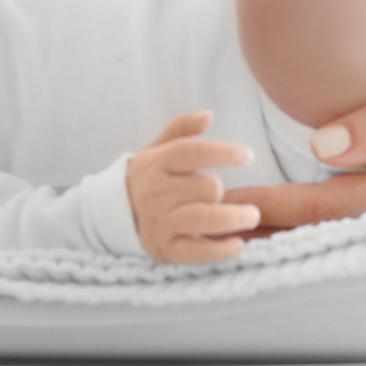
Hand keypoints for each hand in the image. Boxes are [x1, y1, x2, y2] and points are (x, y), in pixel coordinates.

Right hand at [127, 111, 262, 262]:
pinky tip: (237, 244)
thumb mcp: (158, 148)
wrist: (113, 214)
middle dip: (221, 189)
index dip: (224, 152)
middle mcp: (157, 193)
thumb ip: (182, 128)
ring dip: (235, 218)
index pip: (192, 152)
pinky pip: (197, 251)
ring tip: (251, 217)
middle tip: (220, 193)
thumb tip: (209, 115)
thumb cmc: (148, 178)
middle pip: (207, 187)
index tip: (248, 156)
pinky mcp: (165, 249)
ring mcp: (161, 222)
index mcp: (156, 163)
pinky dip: (220, 249)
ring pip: (206, 218)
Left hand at [224, 49, 365, 228]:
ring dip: (305, 220)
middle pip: (335, 223)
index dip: (277, 209)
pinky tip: (318, 198)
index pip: (330, 205)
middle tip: (220, 227)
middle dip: (279, 227)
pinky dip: (339, 205)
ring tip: (253, 221)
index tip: (231, 211)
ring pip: (354, 216)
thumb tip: (320, 146)